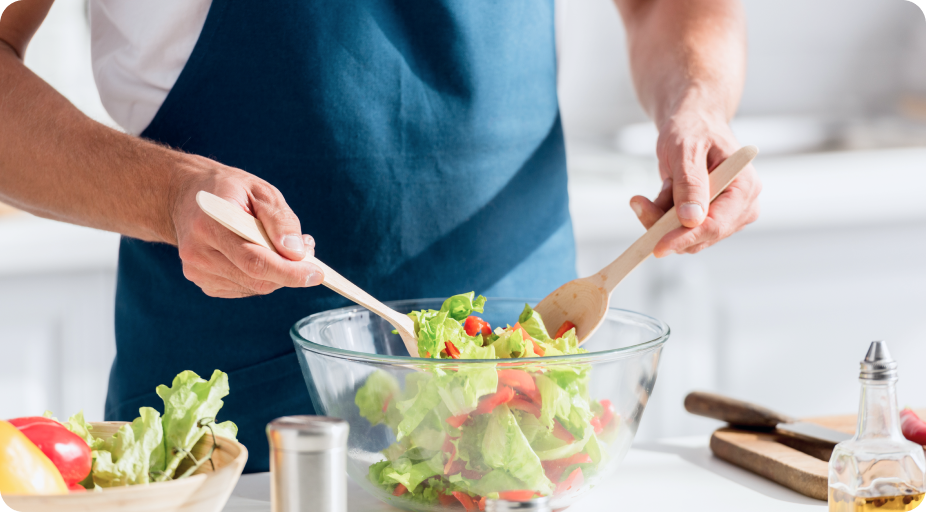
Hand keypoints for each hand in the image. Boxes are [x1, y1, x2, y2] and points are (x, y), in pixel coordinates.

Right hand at [168, 155, 323, 297]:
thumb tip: (297, 253)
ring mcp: (197, 271)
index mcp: (209, 225)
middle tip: (310, 255)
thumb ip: (280, 220)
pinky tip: (262, 255)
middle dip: (290, 273)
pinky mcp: (203, 282)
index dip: (289, 272)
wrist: (186, 195)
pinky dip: (262, 276)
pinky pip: (245, 287)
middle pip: (255, 278)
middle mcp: (197, 253)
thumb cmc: (229, 190)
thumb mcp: (260, 191)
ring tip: (284, 248)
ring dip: (278, 274)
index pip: (254, 261)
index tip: (316, 273)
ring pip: (254, 286)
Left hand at [629, 110, 760, 256]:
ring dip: (662, 217)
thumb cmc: (693, 129)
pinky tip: (666, 189)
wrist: (692, 123)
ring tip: (663, 183)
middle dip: (666, 225)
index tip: (658, 247)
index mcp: (744, 187)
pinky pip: (680, 230)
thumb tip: (691, 220)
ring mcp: (726, 214)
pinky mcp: (709, 218)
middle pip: (700, 236)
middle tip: (638, 203)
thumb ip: (690, 184)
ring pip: (687, 237)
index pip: (716, 225)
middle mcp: (742, 206)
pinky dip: (664, 215)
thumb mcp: (686, 150)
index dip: (686, 238)